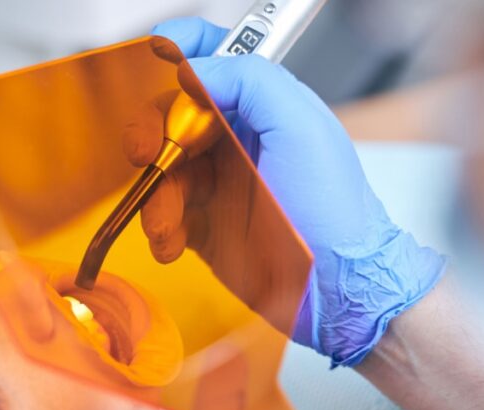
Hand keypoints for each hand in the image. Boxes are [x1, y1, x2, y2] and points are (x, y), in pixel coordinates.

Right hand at [133, 18, 445, 366]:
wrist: (337, 288)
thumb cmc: (334, 209)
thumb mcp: (300, 126)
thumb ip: (250, 80)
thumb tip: (195, 68)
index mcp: (263, 106)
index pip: (216, 59)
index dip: (183, 47)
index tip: (157, 47)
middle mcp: (238, 140)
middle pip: (172, 113)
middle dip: (152, 129)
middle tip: (146, 151)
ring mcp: (220, 184)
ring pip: (161, 168)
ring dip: (154, 193)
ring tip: (169, 222)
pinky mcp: (206, 227)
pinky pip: (164, 215)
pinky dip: (159, 227)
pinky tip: (173, 243)